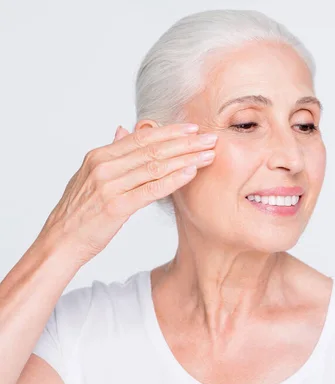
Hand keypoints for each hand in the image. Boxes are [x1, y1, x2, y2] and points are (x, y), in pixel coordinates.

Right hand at [37, 123, 215, 265]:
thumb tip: (122, 130)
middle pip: (153, 149)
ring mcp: (109, 185)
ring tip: (209, 154)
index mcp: (99, 156)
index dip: (170, 131)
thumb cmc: (79, 211)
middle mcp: (104, 166)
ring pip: (155, 166)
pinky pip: (151, 189)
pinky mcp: (116, 206)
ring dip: (186, 159)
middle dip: (186, 142)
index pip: (142, 138)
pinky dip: (174, 179)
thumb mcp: (90, 176)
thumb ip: (111, 153)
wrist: (60, 241)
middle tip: (210, 138)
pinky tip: (192, 173)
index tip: (194, 128)